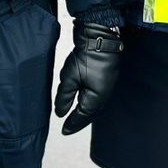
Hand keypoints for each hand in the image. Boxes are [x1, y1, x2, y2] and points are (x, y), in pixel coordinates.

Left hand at [54, 20, 121, 134]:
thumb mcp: (70, 77)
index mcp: (97, 98)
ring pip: (95, 107)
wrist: (101, 36)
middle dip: (79, 122)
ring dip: (85, 114)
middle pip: (91, 114)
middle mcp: (105, 95)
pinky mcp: (106, 79)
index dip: (72, 124)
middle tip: (69, 128)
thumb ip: (64, 97)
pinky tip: (83, 102)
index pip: (83, 117)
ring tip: (75, 118)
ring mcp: (107, 87)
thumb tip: (60, 113)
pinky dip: (89, 104)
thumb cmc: (88, 55)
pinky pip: (97, 98)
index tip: (64, 131)